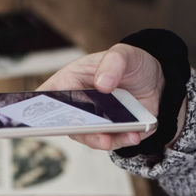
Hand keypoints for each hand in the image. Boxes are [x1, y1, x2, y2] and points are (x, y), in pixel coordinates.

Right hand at [36, 45, 165, 151]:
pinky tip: (133, 135)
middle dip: (78, 130)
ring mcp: (95, 123)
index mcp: (70, 82)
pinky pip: (114, 142)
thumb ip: (113, 63)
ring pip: (91, 137)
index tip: (41, 119)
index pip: (47, 98)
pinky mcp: (113, 134)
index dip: (40, 110)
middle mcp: (78, 107)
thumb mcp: (124, 54)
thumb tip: (102, 84)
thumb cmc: (130, 63)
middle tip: (86, 131)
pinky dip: (123, 140)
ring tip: (113, 138)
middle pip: (68, 124)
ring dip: (102, 139)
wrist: (155, 79)